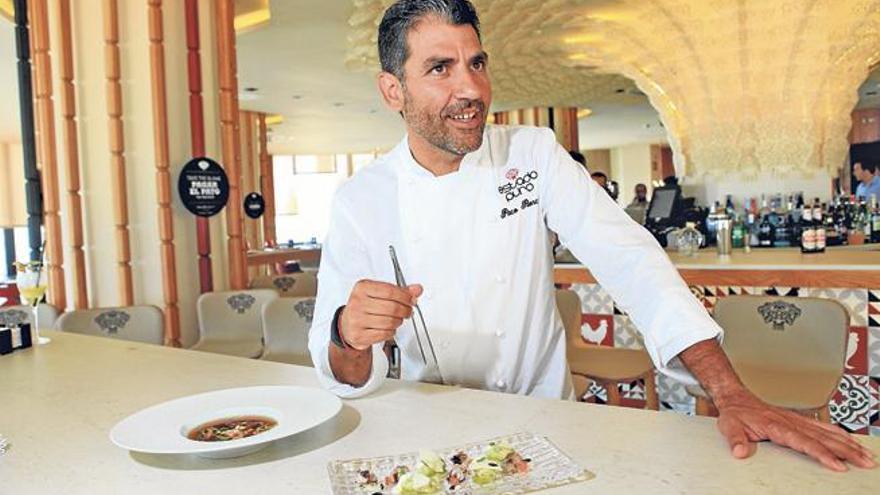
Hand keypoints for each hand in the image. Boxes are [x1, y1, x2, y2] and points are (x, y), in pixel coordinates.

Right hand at [339, 280, 421, 350]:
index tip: (412, 300)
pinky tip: (389, 328)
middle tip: (408, 311)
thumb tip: (417, 289)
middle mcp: (357, 302)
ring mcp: (356, 319)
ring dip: (398, 322)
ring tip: (397, 319)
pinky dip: (391, 331)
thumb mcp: (379, 294)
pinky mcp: (359, 335)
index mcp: (362, 288)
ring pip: (390, 322)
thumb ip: (399, 291)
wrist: (347, 325)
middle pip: (392, 307)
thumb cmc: (365, 307)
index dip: (405, 296)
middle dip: (405, 310)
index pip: (390, 290)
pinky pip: (384, 334)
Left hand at [716, 390, 875, 471]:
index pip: (805, 442)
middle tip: (864, 462)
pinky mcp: (799, 420)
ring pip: (827, 432)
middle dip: (846, 451)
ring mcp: (796, 420)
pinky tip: (850, 441)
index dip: (822, 454)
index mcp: (777, 425)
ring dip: (848, 443)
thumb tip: (739, 451)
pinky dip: (839, 434)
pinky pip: (823, 427)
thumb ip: (735, 439)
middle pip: (824, 438)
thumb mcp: (729, 426)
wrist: (736, 398)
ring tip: (865, 455)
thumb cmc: (736, 413)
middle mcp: (790, 422)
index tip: (837, 464)